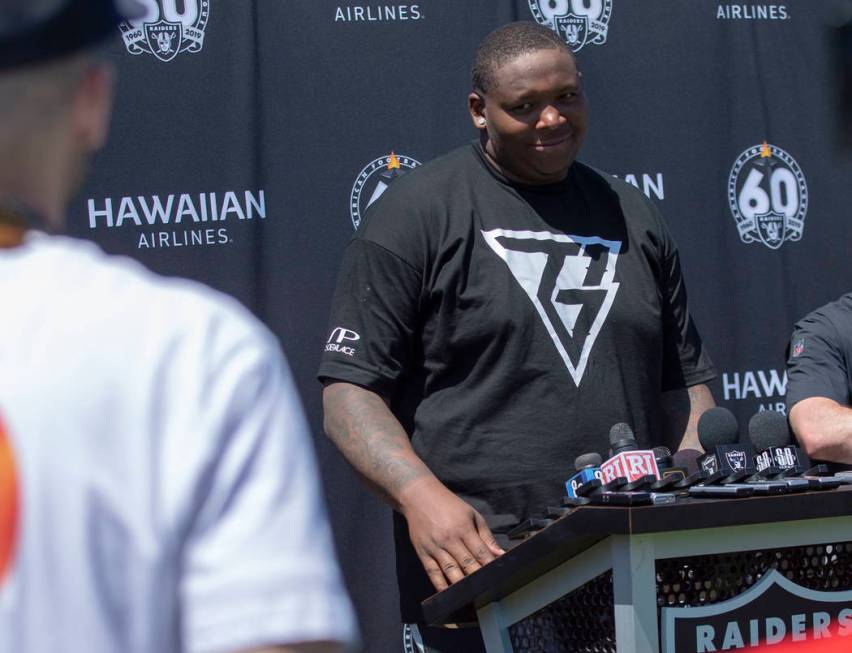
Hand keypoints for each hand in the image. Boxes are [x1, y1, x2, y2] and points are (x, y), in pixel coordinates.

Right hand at [399, 476, 504, 590]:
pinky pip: (432, 572)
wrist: (419, 496)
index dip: (490, 566)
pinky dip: (440, 585)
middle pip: (467, 564)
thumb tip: (500, 554)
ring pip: (451, 571)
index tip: (499, 577)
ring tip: (472, 596)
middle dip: (479, 578)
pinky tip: (448, 594)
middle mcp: (449, 539)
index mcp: (463, 528)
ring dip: (462, 585)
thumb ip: (486, 535)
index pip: (480, 552)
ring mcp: (435, 546)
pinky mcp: (423, 552)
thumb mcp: (471, 514)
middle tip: (489, 591)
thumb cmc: (449, 505)